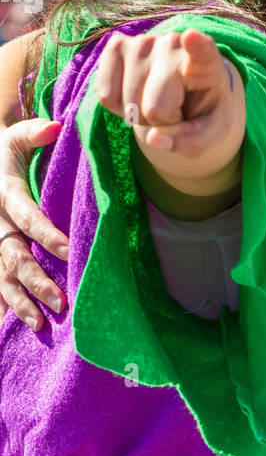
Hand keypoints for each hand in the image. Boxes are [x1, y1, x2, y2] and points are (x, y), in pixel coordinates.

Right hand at [0, 117, 66, 328]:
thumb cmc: (1, 153)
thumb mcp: (13, 138)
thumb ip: (35, 131)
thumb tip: (58, 126)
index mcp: (4, 195)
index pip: (28, 218)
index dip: (47, 235)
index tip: (68, 251)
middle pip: (15, 257)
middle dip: (36, 281)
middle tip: (60, 301)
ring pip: (0, 277)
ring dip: (19, 302)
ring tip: (39, 324)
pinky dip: (0, 307)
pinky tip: (8, 330)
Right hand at [95, 28, 244, 191]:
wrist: (185, 94)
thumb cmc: (201, 113)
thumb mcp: (210, 135)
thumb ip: (190, 142)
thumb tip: (154, 139)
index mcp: (208, 64)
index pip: (203, 52)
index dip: (197, 46)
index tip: (191, 37)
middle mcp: (174, 45)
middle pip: (154, 107)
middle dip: (160, 122)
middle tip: (174, 113)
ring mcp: (143, 42)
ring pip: (127, 103)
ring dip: (138, 117)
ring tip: (157, 103)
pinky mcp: (116, 45)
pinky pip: (105, 95)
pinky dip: (118, 108)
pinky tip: (136, 95)